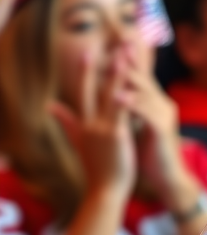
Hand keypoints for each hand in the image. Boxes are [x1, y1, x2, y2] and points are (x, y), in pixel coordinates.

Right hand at [48, 46, 136, 197]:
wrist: (105, 190)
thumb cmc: (97, 166)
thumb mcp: (79, 140)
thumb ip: (66, 121)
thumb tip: (49, 105)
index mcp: (84, 123)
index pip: (82, 92)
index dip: (84, 72)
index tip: (87, 51)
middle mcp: (90, 123)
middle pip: (93, 90)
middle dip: (100, 66)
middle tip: (105, 45)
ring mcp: (102, 129)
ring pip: (109, 97)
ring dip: (116, 75)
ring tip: (123, 56)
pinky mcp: (115, 137)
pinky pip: (121, 114)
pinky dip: (124, 101)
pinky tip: (129, 87)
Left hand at [121, 43, 204, 214]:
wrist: (166, 177)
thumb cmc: (148, 154)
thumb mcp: (136, 126)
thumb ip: (126, 109)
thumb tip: (113, 96)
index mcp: (154, 103)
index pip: (141, 76)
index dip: (131, 58)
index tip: (118, 41)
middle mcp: (162, 104)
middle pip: (143, 77)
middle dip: (129, 60)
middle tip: (117, 42)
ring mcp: (163, 115)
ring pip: (144, 91)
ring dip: (128, 77)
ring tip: (114, 63)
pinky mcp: (161, 129)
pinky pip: (146, 113)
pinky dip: (133, 104)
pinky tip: (119, 98)